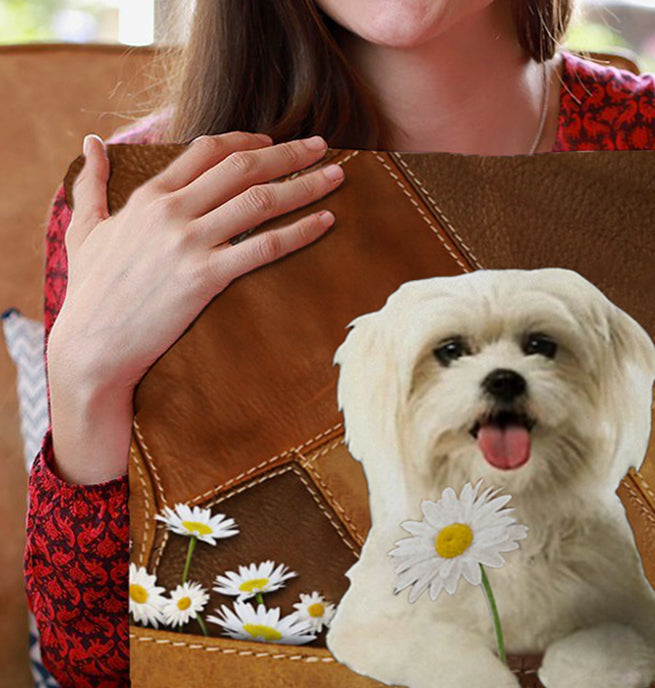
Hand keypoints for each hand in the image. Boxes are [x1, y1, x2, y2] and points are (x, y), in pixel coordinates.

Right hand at [50, 129, 344, 394]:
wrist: (92, 344)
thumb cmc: (91, 292)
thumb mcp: (83, 230)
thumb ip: (91, 184)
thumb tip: (91, 142)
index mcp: (149, 196)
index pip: (207, 150)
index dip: (247, 141)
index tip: (274, 142)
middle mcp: (172, 211)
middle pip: (242, 167)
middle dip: (288, 153)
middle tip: (323, 146)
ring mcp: (190, 243)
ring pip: (260, 201)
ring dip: (304, 184)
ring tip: (337, 176)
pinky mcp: (206, 277)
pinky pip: (265, 246)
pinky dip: (300, 231)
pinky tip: (326, 222)